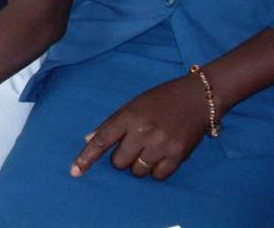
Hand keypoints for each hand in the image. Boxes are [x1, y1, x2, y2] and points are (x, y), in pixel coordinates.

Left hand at [71, 74, 210, 180]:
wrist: (198, 98)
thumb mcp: (133, 104)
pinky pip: (157, 176)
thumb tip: (88, 139)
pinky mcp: (178, 155)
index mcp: (129, 116)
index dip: (86, 157)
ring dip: (139, 165)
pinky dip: (156, 170)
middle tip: (133, 145)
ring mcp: (161, 144)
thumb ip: (111, 123)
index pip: (101, 139)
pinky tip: (161, 155)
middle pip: (119, 162)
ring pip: (137, 171)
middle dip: (122, 158)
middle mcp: (143, 131)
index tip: (74, 171)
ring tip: (149, 149)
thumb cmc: (162, 99)